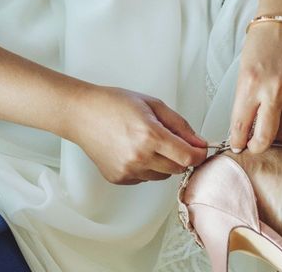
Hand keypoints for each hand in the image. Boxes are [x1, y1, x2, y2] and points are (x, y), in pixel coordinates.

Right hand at [67, 86, 207, 184]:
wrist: (81, 114)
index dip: (199, 154)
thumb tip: (199, 142)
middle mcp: (139, 157)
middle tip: (172, 140)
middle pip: (178, 169)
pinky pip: (145, 178)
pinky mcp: (119, 178)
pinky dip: (147, 167)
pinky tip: (134, 150)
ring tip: (148, 143)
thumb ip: (180, 125)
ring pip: (162, 176)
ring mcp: (128, 170)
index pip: (188, 157)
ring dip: (164, 163)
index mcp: (150, 136)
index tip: (200, 149)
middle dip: (182, 156)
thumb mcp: (154, 105)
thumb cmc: (114, 104)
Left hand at [229, 19, 281, 153]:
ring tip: (273, 123)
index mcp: (250, 84)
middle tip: (255, 145)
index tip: (238, 145)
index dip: (238, 141)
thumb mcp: (243, 71)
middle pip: (266, 138)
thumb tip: (244, 129)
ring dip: (278, 132)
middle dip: (257, 147)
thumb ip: (245, 101)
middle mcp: (273, 90)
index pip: (241, 127)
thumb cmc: (262, 44)